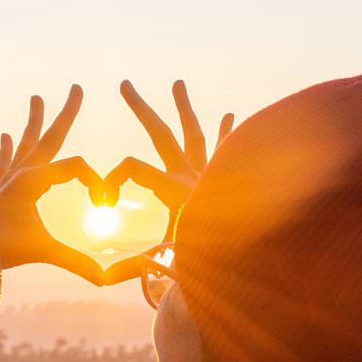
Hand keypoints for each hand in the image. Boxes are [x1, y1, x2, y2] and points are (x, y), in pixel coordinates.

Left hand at [0, 85, 106, 285]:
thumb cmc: (3, 248)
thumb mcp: (44, 251)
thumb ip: (75, 262)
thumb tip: (104, 280)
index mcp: (34, 179)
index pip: (76, 167)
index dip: (96, 183)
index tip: (104, 206)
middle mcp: (21, 172)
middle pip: (49, 136)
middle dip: (65, 113)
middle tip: (76, 87)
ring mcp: (8, 180)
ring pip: (25, 143)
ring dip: (33, 122)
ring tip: (36, 98)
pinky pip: (4, 164)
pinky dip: (5, 150)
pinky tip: (4, 135)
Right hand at [97, 80, 234, 285]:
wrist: (259, 259)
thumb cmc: (215, 261)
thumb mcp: (170, 264)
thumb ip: (141, 269)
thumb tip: (109, 278)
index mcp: (176, 190)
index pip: (134, 167)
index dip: (113, 179)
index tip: (103, 204)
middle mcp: (194, 176)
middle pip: (162, 133)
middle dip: (142, 108)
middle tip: (125, 84)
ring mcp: (212, 176)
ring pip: (195, 133)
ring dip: (185, 108)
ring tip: (178, 83)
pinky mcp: (229, 182)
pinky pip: (228, 150)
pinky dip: (227, 133)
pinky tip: (229, 115)